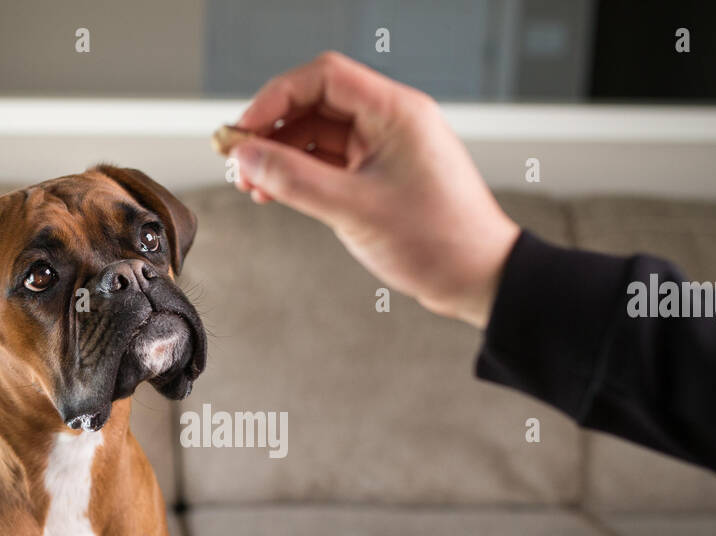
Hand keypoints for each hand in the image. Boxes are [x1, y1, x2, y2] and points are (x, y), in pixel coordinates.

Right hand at [229, 51, 519, 328]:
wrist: (477, 278)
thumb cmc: (438, 241)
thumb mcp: (353, 210)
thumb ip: (294, 180)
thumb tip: (247, 158)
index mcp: (395, 112)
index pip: (323, 77)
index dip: (275, 98)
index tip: (244, 130)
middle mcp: (390, 122)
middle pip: (315, 104)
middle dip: (272, 131)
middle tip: (238, 160)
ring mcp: (385, 148)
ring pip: (318, 135)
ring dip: (282, 156)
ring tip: (253, 185)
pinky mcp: (381, 175)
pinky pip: (330, 162)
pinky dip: (301, 175)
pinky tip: (277, 193)